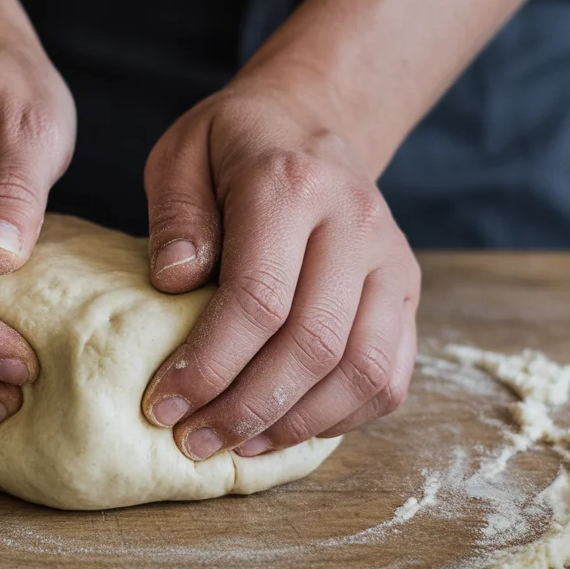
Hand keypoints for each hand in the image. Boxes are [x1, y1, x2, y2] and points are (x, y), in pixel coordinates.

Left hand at [141, 82, 419, 459]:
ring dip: (296, 424)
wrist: (312, 121)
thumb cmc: (234, 146)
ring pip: (363, 370)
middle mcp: (356, 223)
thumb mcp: (182, 155)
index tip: (162, 405)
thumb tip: (174, 282)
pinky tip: (287, 430)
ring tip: (237, 446)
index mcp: (292, 185)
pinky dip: (342, 417)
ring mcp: (393, 260)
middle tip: (193, 443)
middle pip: (312, 344)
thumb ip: (176, 215)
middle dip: (246, 409)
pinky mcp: (407, 292)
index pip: (258, 297)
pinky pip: (391, 375)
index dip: (209, 364)